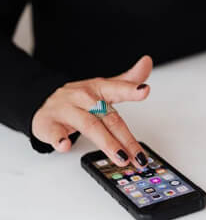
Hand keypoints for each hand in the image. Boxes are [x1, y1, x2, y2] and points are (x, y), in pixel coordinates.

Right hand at [32, 55, 152, 167]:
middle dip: (125, 138)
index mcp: (98, 89)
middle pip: (108, 118)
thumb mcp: (104, 87)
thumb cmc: (79, 98)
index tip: (144, 90)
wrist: (43, 100)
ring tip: (121, 157)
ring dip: (106, 143)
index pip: (117, 89)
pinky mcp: (48, 124)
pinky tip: (66, 145)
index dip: (131, 90)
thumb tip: (147, 62)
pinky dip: (59, 139)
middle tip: (138, 155)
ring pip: (89, 126)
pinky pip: (55, 132)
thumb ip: (128, 81)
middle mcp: (83, 98)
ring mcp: (66, 110)